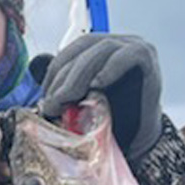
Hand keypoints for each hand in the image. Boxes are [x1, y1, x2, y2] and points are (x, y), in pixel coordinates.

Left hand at [40, 34, 162, 159]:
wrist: (136, 141)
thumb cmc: (106, 122)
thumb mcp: (77, 104)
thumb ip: (63, 90)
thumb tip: (37, 78)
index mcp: (97, 50)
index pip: (71, 50)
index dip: (55, 70)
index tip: (45, 97)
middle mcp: (116, 44)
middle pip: (84, 47)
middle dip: (64, 76)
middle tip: (53, 103)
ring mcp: (133, 48)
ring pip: (102, 49)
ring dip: (80, 75)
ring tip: (69, 99)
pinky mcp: (147, 60)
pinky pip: (130, 55)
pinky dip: (112, 67)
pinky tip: (97, 85)